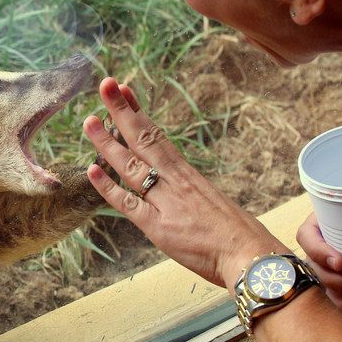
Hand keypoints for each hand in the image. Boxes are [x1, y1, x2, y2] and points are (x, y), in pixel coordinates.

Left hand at [83, 77, 285, 288]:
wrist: (252, 257)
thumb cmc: (240, 236)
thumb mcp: (213, 206)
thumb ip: (190, 196)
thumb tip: (179, 193)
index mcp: (188, 175)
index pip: (158, 136)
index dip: (138, 112)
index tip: (125, 91)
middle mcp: (176, 182)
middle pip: (144, 139)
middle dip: (121, 110)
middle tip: (106, 84)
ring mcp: (166, 202)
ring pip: (131, 165)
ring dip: (107, 142)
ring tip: (89, 120)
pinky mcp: (159, 227)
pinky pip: (129, 204)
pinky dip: (108, 188)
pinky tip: (92, 171)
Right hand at [296, 212, 341, 314]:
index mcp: (317, 225)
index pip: (306, 237)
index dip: (319, 252)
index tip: (340, 262)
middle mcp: (316, 247)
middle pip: (313, 266)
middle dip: (335, 280)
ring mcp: (323, 266)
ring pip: (321, 285)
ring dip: (339, 296)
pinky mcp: (334, 282)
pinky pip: (332, 297)